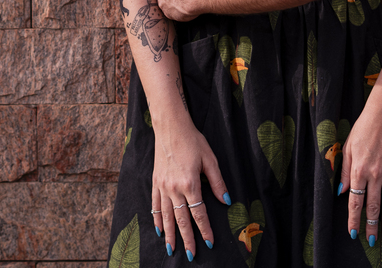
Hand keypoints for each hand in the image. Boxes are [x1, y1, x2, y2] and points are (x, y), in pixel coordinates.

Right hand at [152, 118, 229, 259]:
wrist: (170, 127)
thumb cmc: (193, 141)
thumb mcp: (210, 159)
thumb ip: (217, 182)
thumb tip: (226, 200)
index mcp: (190, 183)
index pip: (199, 213)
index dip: (205, 229)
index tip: (209, 243)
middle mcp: (174, 188)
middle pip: (181, 220)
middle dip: (187, 239)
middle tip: (190, 255)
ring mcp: (162, 186)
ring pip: (166, 216)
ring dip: (170, 234)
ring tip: (172, 249)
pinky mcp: (155, 182)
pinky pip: (155, 205)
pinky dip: (157, 219)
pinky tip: (160, 230)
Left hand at [339, 110, 381, 245]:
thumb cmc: (362, 129)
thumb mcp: (347, 148)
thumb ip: (345, 172)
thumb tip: (342, 192)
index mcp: (359, 171)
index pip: (356, 202)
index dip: (354, 219)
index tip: (353, 233)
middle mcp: (375, 174)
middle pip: (373, 206)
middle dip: (371, 225)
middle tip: (372, 240)